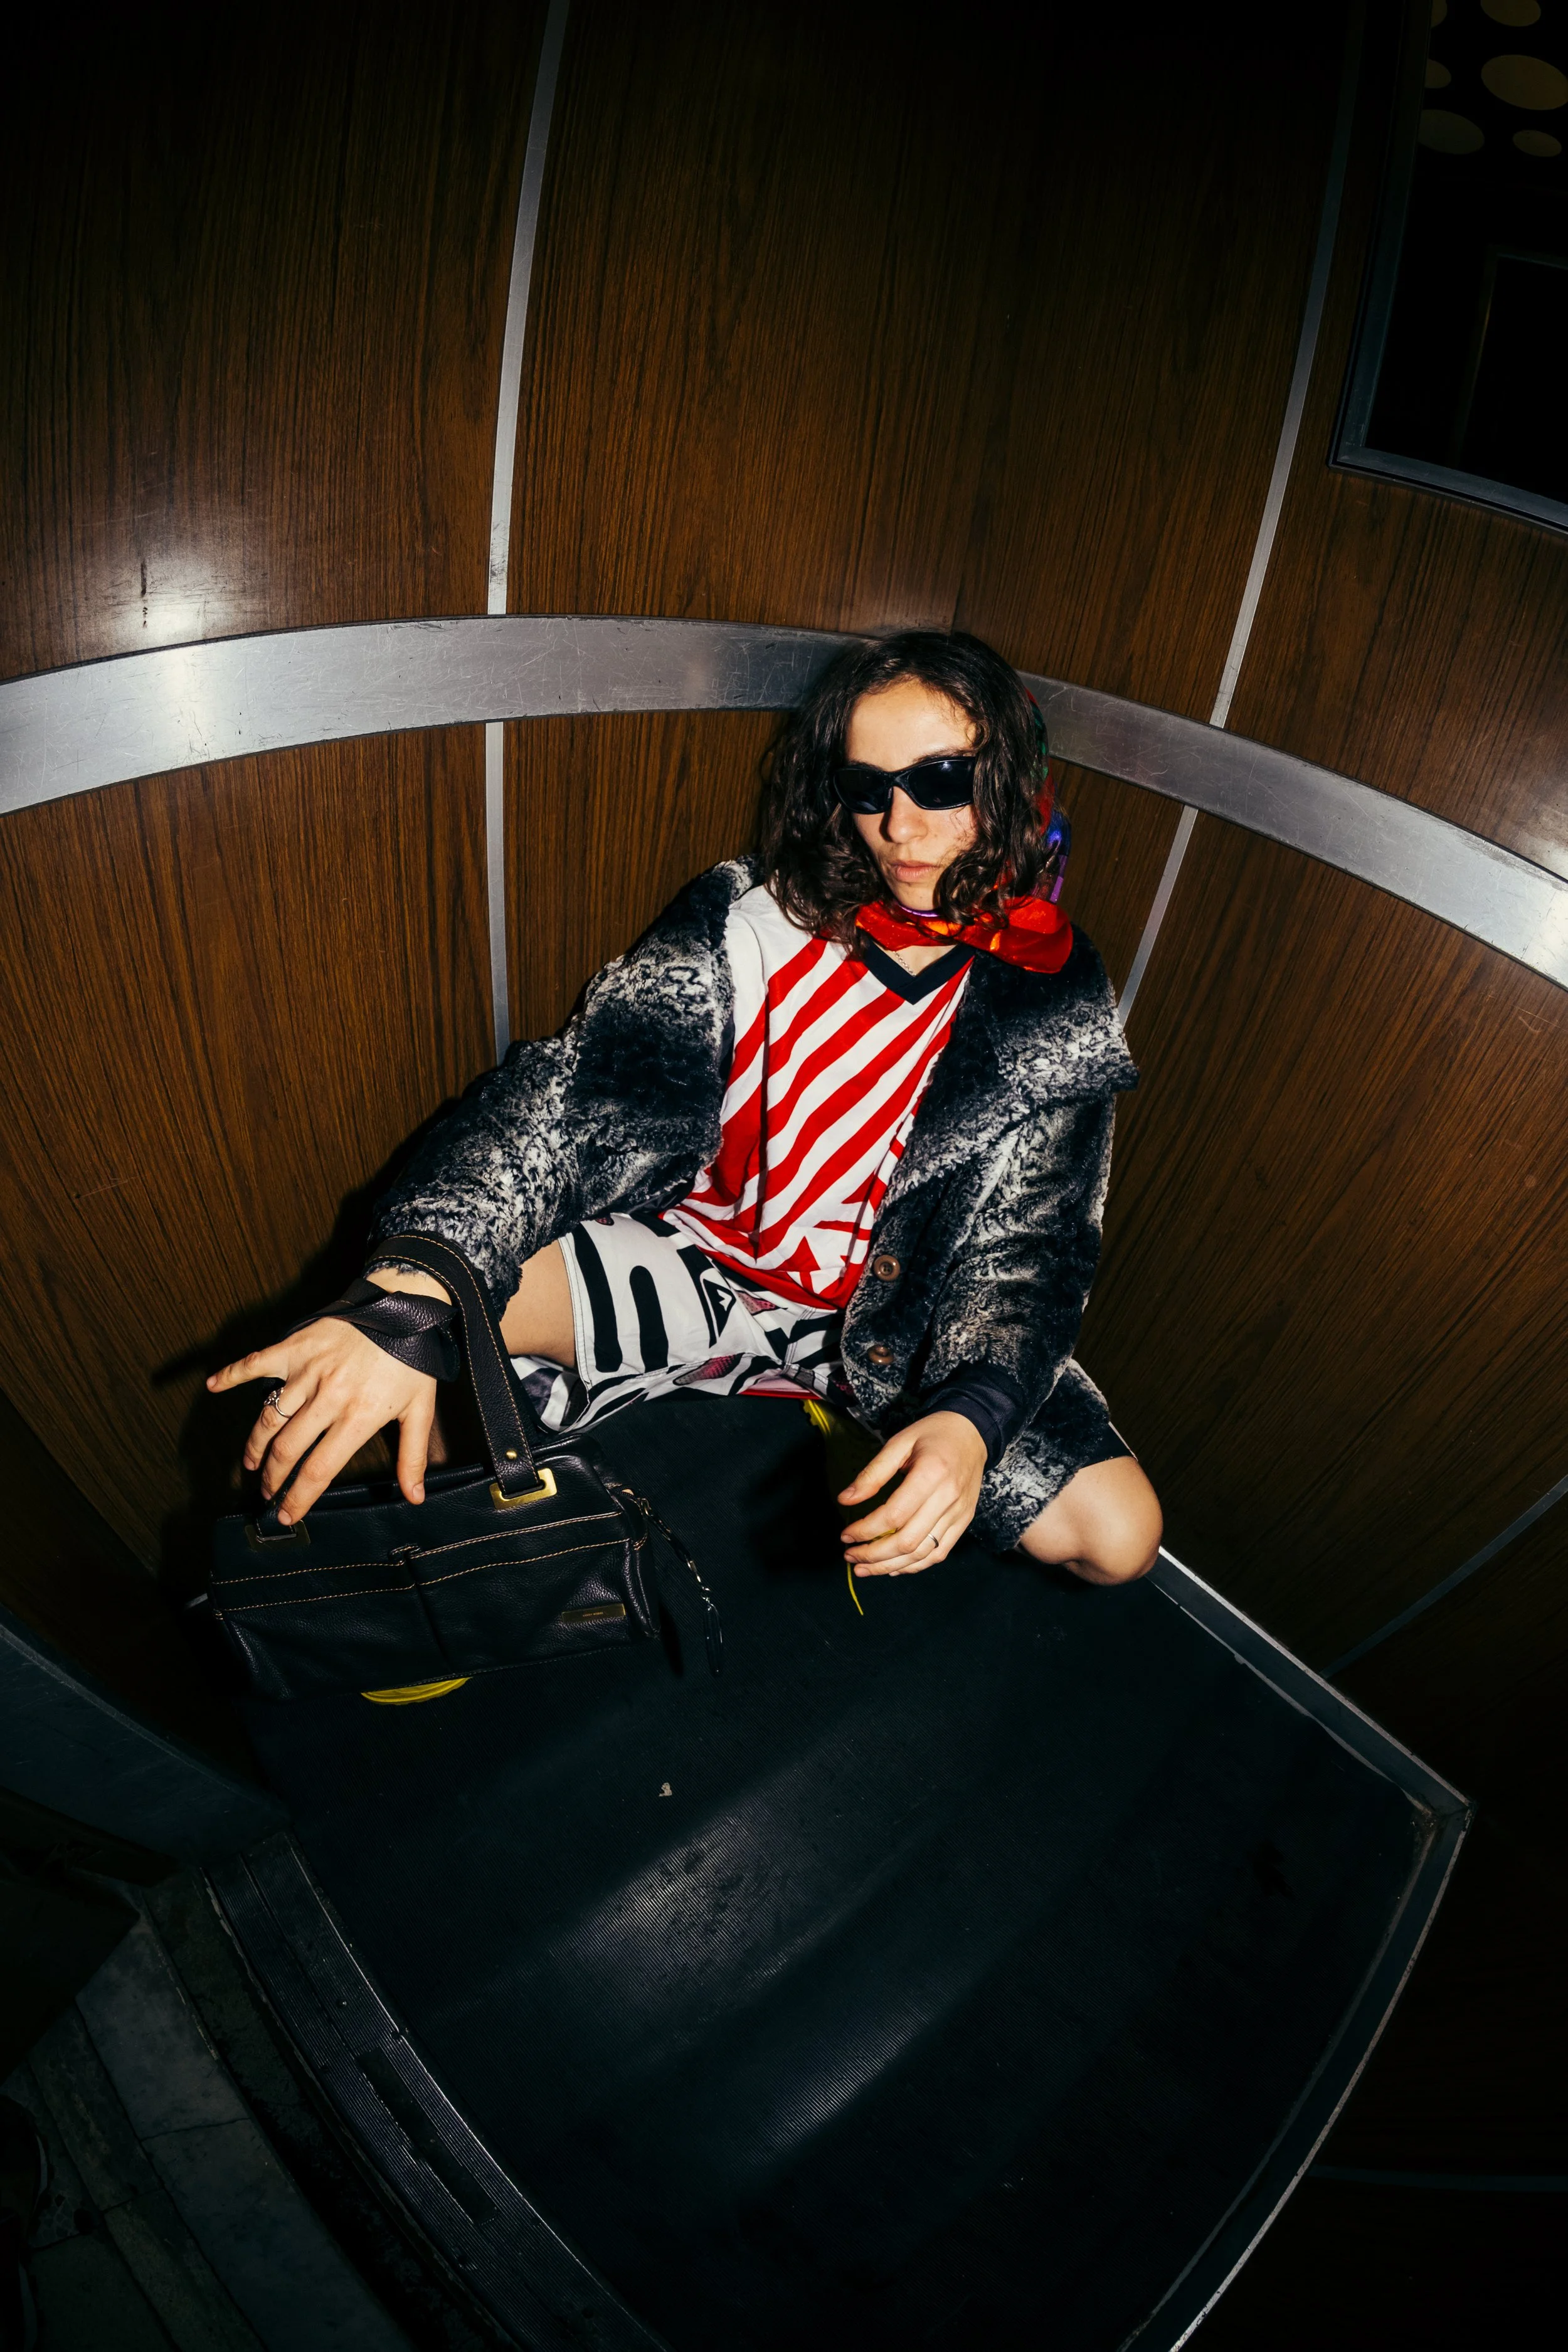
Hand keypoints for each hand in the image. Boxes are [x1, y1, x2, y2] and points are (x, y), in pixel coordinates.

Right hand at [206, 1271, 448, 1524]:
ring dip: (255, 1446)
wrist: (405, 1306)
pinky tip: (213, 1386)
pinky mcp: (296, 1347)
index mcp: (358, 1417)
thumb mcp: (421, 1409)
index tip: (287, 1516)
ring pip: (269, 1418)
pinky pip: (256, 1363)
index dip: (299, 1498)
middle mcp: (328, 1398)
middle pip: (287, 1450)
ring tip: (253, 1464)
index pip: (319, 1470)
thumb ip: (413, 1456)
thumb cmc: (413, 1359)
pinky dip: (231, 1374)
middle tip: (267, 1492)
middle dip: (272, 1478)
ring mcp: (307, 1372)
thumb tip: (415, 1496)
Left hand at [839, 1411, 986, 1576]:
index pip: (894, 1515)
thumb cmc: (932, 1434)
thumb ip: (872, 1473)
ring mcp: (959, 1513)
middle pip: (907, 1541)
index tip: (846, 1534)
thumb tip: (845, 1500)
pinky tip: (893, 1567)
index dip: (866, 1530)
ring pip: (922, 1553)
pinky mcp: (964, 1522)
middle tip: (850, 1556)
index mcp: (932, 1474)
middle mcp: (948, 1498)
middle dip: (874, 1555)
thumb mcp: (899, 1443)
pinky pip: (939, 1553)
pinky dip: (914, 1565)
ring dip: (890, 1565)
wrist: (972, 1432)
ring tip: (865, 1568)